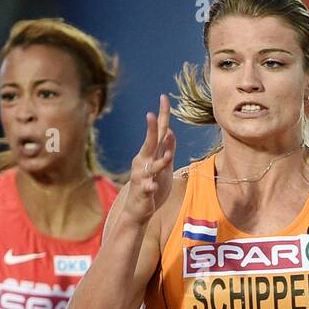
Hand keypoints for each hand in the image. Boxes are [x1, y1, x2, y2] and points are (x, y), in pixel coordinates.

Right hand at [126, 94, 175, 224]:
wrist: (138, 210)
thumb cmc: (152, 187)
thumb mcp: (164, 167)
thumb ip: (167, 150)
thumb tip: (170, 131)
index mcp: (150, 154)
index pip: (158, 131)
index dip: (161, 115)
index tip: (164, 97)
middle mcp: (144, 162)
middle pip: (150, 143)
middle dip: (151, 130)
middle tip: (151, 115)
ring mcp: (143, 177)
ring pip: (152, 166)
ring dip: (160, 161)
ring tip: (168, 156)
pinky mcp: (143, 192)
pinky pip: (147, 188)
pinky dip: (150, 187)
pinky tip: (152, 187)